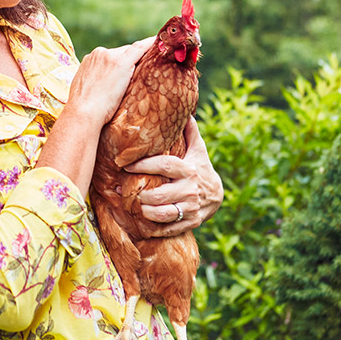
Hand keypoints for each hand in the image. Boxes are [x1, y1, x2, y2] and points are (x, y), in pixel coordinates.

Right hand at [66, 36, 155, 124]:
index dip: (121, 63)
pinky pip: (140, 49)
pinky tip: (161, 43)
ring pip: (132, 53)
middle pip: (122, 52)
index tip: (128, 70)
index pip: (111, 56)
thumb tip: (104, 89)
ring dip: (140, 60)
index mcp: (89, 59)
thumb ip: (96, 82)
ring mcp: (110, 56)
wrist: (83, 113)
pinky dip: (150, 45)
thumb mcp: (86, 90)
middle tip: (142, 74)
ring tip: (151, 68)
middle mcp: (99, 54)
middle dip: (131, 62)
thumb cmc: (84, 110)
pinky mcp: (121, 63)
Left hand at [125, 117, 223, 236]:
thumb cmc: (199, 167)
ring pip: (162, 214)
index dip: (143, 165)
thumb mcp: (197, 150)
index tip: (124, 164)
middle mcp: (190, 190)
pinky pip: (167, 229)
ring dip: (144, 211)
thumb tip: (184, 110)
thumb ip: (189, 132)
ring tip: (132, 205)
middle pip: (159, 194)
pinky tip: (140, 222)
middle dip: (139, 194)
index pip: (164, 166)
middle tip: (124, 190)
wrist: (217, 195)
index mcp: (189, 170)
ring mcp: (190, 209)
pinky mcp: (189, 223)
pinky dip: (152, 228)